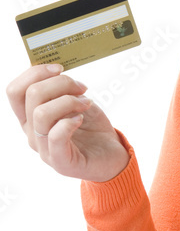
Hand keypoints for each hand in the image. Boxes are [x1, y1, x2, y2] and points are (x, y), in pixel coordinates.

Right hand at [6, 64, 130, 181]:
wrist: (112, 156)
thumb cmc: (92, 128)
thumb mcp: (75, 102)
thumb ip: (62, 89)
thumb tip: (57, 70)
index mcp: (30, 117)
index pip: (15, 91)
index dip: (34, 73)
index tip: (59, 68)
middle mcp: (32, 133)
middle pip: (31, 95)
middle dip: (61, 83)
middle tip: (81, 88)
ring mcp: (44, 149)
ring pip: (41, 113)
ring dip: (68, 101)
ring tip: (86, 104)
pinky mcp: (61, 162)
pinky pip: (55, 137)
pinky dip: (69, 122)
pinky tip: (81, 118)